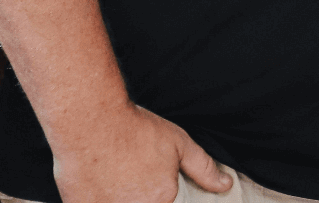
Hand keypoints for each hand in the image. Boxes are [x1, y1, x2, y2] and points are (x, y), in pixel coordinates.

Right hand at [54, 103, 229, 202]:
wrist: (92, 123)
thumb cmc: (136, 131)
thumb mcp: (180, 144)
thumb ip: (203, 169)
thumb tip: (225, 185)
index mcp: (162, 200)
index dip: (160, 194)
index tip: (150, 179)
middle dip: (140, 194)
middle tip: (131, 172)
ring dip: (119, 196)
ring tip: (117, 173)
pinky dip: (98, 198)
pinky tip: (98, 180)